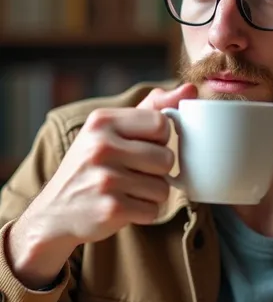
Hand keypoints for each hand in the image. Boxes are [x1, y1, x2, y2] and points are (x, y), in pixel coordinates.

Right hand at [8, 83, 196, 287]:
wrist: (54, 212)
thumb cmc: (90, 166)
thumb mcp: (109, 130)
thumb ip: (150, 108)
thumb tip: (190, 89)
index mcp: (102, 121)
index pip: (161, 123)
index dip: (160, 139)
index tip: (143, 146)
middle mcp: (101, 146)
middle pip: (166, 158)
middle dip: (157, 171)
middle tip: (131, 173)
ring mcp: (105, 178)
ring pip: (163, 187)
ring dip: (151, 194)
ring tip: (126, 190)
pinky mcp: (111, 208)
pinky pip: (153, 210)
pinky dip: (143, 212)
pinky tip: (122, 206)